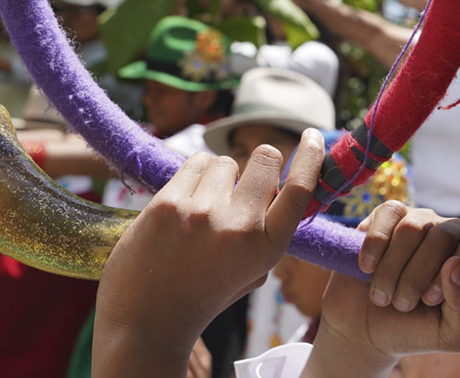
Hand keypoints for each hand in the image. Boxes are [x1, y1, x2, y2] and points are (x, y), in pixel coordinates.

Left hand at [94, 129, 323, 376]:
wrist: (146, 322)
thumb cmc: (202, 295)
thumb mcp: (251, 272)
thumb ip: (264, 233)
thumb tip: (271, 188)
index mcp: (267, 249)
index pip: (300, 190)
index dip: (311, 158)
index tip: (313, 137)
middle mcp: (240, 227)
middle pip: (265, 160)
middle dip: (260, 163)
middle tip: (242, 183)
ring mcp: (203, 212)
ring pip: (225, 162)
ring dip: (219, 176)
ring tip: (203, 207)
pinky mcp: (169, 203)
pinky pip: (193, 164)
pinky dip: (193, 176)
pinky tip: (183, 203)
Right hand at [303, 203, 459, 376]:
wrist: (368, 327)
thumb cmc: (418, 330)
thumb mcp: (453, 334)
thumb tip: (455, 264)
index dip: (453, 273)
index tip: (429, 300)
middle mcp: (454, 233)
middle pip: (443, 237)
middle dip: (416, 276)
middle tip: (401, 304)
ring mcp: (422, 219)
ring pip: (412, 228)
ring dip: (391, 269)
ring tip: (383, 295)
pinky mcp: (391, 213)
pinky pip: (388, 214)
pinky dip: (374, 246)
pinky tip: (367, 269)